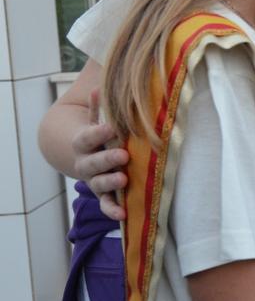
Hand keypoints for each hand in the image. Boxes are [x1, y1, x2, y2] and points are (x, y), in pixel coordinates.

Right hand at [72, 91, 127, 219]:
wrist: (87, 156)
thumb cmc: (100, 134)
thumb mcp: (98, 119)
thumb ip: (99, 107)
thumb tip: (98, 85)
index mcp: (84, 142)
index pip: (87, 137)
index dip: (98, 133)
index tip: (113, 127)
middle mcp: (87, 163)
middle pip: (92, 163)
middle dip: (106, 159)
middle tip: (123, 155)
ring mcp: (94, 180)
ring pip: (98, 184)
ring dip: (110, 183)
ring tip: (124, 179)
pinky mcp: (104, 194)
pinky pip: (106, 204)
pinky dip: (112, 210)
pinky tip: (124, 215)